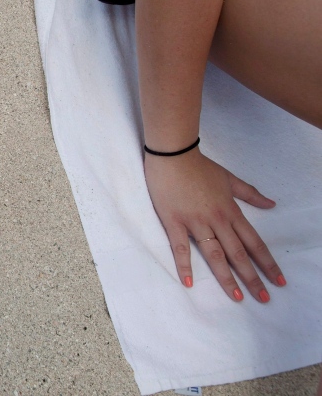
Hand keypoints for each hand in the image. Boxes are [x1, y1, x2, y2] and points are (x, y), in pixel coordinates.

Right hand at [144, 148, 284, 301]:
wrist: (173, 155)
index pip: (254, 242)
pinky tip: (188, 283)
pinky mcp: (174, 221)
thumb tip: (272, 205)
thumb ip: (250, 194)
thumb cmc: (200, 166)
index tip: (278, 280)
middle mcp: (218, 220)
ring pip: (215, 254)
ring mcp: (196, 222)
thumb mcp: (229, 179)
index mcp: (231, 211)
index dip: (267, 262)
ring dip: (227, 278)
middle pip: (239, 253)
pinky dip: (185, 265)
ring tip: (237, 297)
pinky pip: (180, 247)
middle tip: (264, 298)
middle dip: (252, 277)